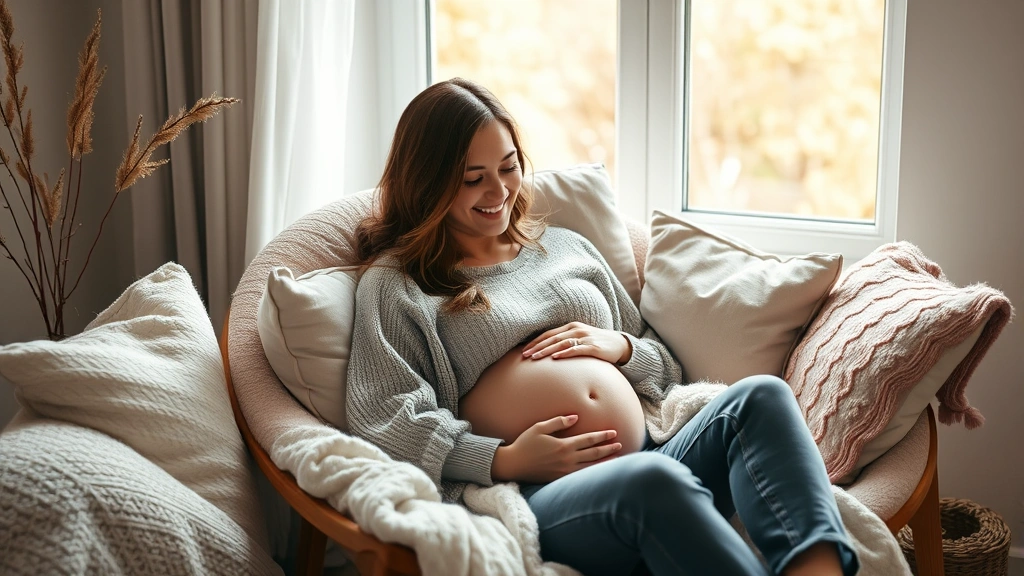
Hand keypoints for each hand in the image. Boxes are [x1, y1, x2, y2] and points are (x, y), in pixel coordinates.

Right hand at [491, 414, 621, 482]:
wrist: (514, 464)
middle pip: (593, 454)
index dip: (602, 436)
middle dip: (608, 448)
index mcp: (563, 445)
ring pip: (590, 467)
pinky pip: (580, 476)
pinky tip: (599, 471)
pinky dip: (592, 473)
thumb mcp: (539, 428)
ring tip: (616, 458)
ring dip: (604, 462)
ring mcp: (564, 471)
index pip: (588, 440)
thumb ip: (558, 422)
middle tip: (620, 444)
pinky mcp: (560, 479)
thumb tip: (575, 417)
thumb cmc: (525, 443)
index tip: (613, 432)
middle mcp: (567, 459)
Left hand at [522, 321, 632, 364]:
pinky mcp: (593, 347)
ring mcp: (585, 338)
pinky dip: (564, 353)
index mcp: (571, 327)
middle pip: (552, 338)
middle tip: (525, 355)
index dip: (536, 342)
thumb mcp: (580, 339)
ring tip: (535, 358)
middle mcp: (576, 330)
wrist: (620, 345)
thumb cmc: (597, 344)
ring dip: (546, 351)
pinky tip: (555, 358)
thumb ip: (566, 343)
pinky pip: (576, 349)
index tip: (524, 350)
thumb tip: (548, 353)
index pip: (549, 334)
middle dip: (537, 347)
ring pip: (561, 344)